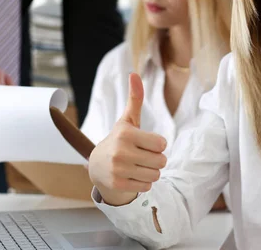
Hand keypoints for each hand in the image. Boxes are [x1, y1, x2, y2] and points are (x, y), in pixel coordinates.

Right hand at [88, 73, 167, 205]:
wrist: (97, 167)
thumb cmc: (119, 140)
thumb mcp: (127, 120)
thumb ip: (135, 98)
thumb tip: (134, 73)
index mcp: (126, 133)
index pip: (162, 144)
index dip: (158, 145)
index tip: (145, 143)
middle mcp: (121, 151)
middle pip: (161, 161)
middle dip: (156, 160)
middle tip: (142, 157)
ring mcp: (118, 169)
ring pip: (156, 175)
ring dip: (151, 172)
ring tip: (137, 167)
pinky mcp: (118, 184)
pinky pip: (147, 186)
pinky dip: (143, 183)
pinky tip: (132, 176)